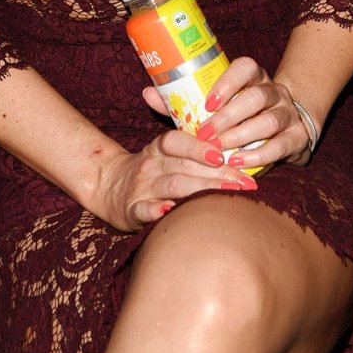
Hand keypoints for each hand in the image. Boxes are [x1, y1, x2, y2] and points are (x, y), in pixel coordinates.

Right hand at [91, 123, 255, 232]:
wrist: (108, 186)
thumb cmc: (151, 170)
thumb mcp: (164, 153)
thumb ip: (192, 147)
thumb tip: (234, 147)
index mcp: (158, 149)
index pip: (177, 141)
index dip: (199, 147)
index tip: (223, 154)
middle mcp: (150, 165)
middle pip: (184, 166)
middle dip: (217, 174)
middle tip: (244, 184)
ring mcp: (141, 188)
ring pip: (172, 186)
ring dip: (200, 190)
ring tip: (226, 196)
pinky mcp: (132, 210)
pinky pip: (144, 209)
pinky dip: (157, 210)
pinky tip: (171, 211)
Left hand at [151, 56, 315, 171]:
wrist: (283, 130)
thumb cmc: (237, 116)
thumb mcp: (214, 106)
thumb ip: (184, 101)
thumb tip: (148, 93)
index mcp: (254, 77)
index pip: (246, 68)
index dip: (227, 83)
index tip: (207, 103)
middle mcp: (274, 91)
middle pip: (256, 96)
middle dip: (229, 117)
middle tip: (205, 135)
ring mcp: (289, 113)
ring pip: (269, 119)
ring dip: (242, 136)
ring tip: (220, 151)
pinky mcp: (298, 137)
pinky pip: (281, 144)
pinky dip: (259, 155)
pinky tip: (240, 163)